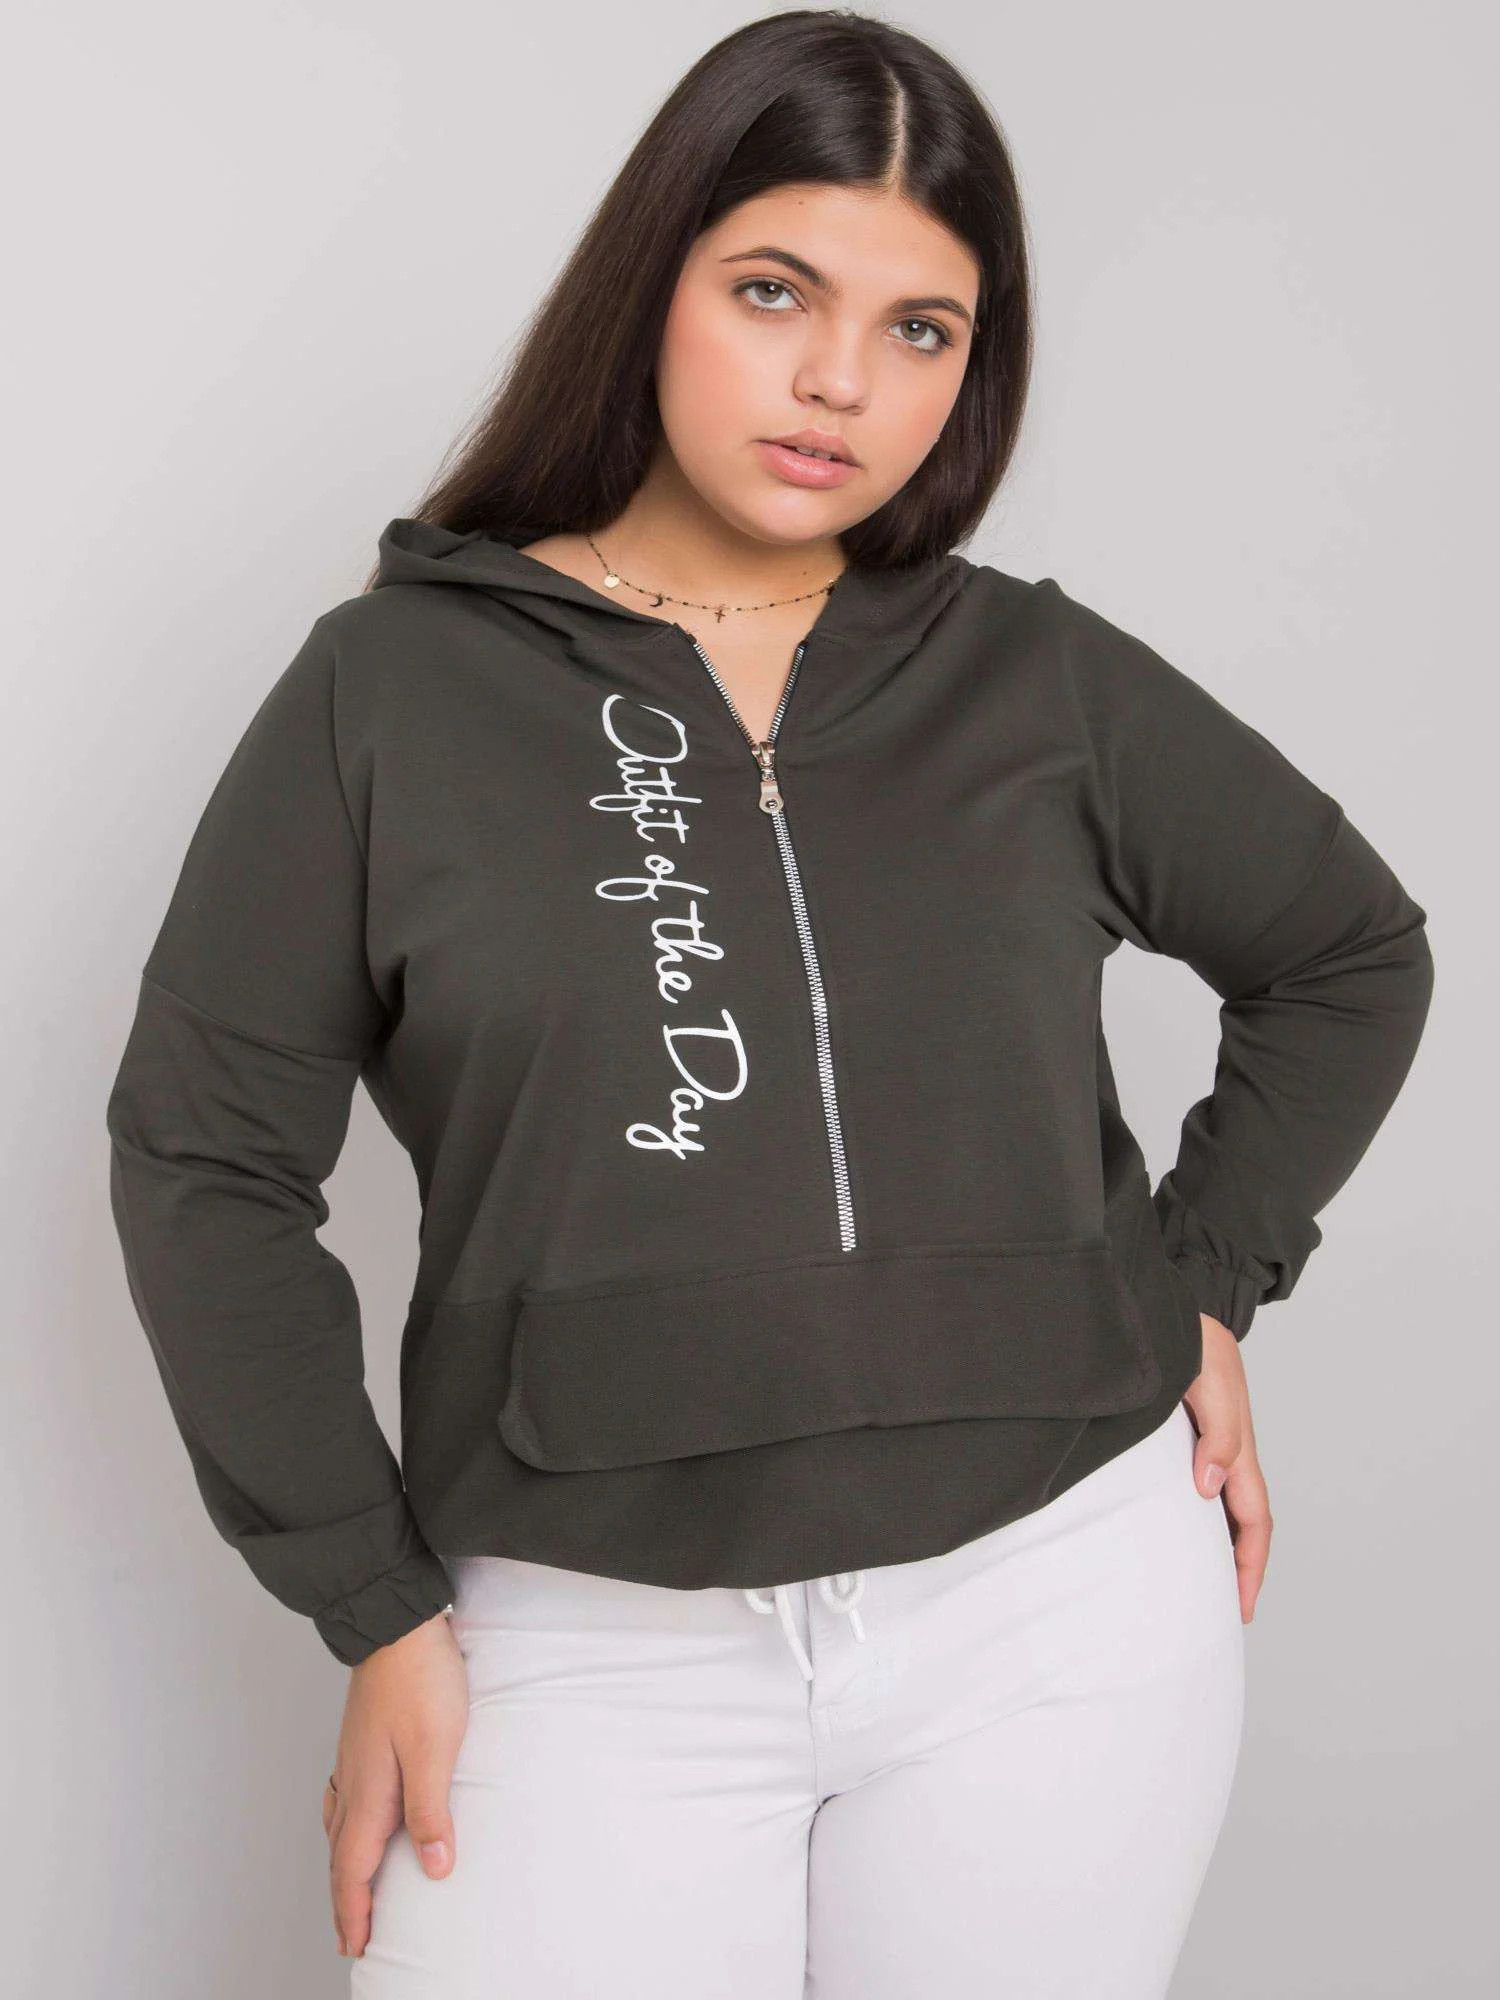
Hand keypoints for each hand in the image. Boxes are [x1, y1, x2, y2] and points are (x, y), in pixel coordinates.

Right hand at [321, 1609, 469, 1959]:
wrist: (398, 1624)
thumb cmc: (420, 1679)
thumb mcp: (436, 1748)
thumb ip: (432, 1810)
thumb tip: (434, 1868)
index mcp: (368, 1792)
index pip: (354, 1869)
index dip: (355, 1911)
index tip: (358, 1947)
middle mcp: (353, 1781)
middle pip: (341, 1855)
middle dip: (346, 1900)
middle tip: (352, 1937)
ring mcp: (353, 1758)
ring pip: (340, 1828)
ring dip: (344, 1865)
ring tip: (353, 1889)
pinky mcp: (362, 1740)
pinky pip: (346, 1799)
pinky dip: (346, 1827)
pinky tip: (356, 1818)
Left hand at [1181, 1315, 1271, 1623]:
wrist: (1175, 1308)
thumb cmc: (1193, 1341)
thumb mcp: (1207, 1382)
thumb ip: (1216, 1432)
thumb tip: (1211, 1487)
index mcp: (1239, 1449)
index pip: (1253, 1523)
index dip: (1250, 1567)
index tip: (1241, 1608)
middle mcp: (1228, 1452)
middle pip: (1244, 1524)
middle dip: (1240, 1570)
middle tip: (1223, 1612)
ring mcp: (1210, 1445)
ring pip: (1223, 1508)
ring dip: (1220, 1546)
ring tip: (1201, 1584)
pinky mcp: (1190, 1434)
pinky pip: (1202, 1485)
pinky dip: (1198, 1516)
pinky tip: (1176, 1525)